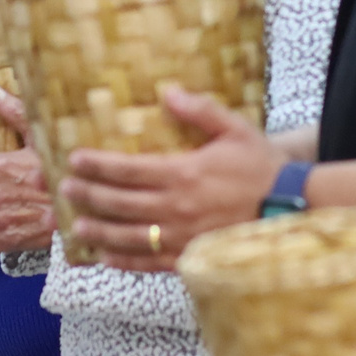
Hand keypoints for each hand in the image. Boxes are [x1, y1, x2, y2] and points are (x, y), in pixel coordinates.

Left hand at [58, 86, 282, 270]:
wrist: (290, 208)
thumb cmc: (262, 167)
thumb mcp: (235, 129)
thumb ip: (200, 110)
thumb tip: (168, 91)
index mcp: (181, 173)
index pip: (126, 169)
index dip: (97, 165)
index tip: (74, 160)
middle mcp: (174, 207)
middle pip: (119, 203)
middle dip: (88, 195)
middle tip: (65, 190)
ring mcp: (180, 237)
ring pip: (128, 236)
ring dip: (98, 231)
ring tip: (77, 227)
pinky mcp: (190, 257)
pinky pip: (150, 263)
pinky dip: (125, 262)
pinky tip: (107, 259)